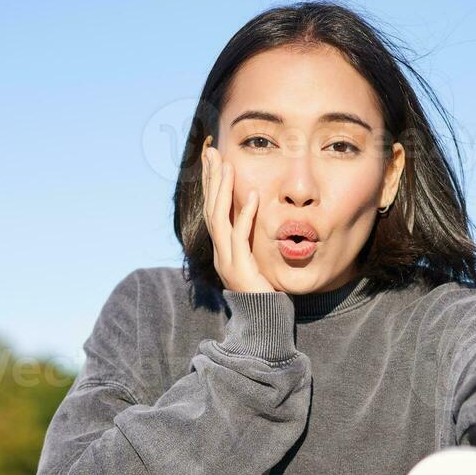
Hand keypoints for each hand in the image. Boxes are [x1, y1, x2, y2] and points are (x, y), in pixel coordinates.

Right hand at [201, 139, 273, 293]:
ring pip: (219, 219)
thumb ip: (253, 241)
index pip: (212, 210)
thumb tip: (258, 217)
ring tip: (228, 165)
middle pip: (210, 209)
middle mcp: (220, 252)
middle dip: (210, 179)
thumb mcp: (257, 261)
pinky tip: (252, 196)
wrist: (263, 323)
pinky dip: (244, 215)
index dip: (211, 185)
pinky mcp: (240, 268)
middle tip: (211, 151)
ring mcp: (227, 260)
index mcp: (223, 249)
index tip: (212, 160)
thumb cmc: (265, 294)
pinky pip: (240, 237)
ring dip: (223, 190)